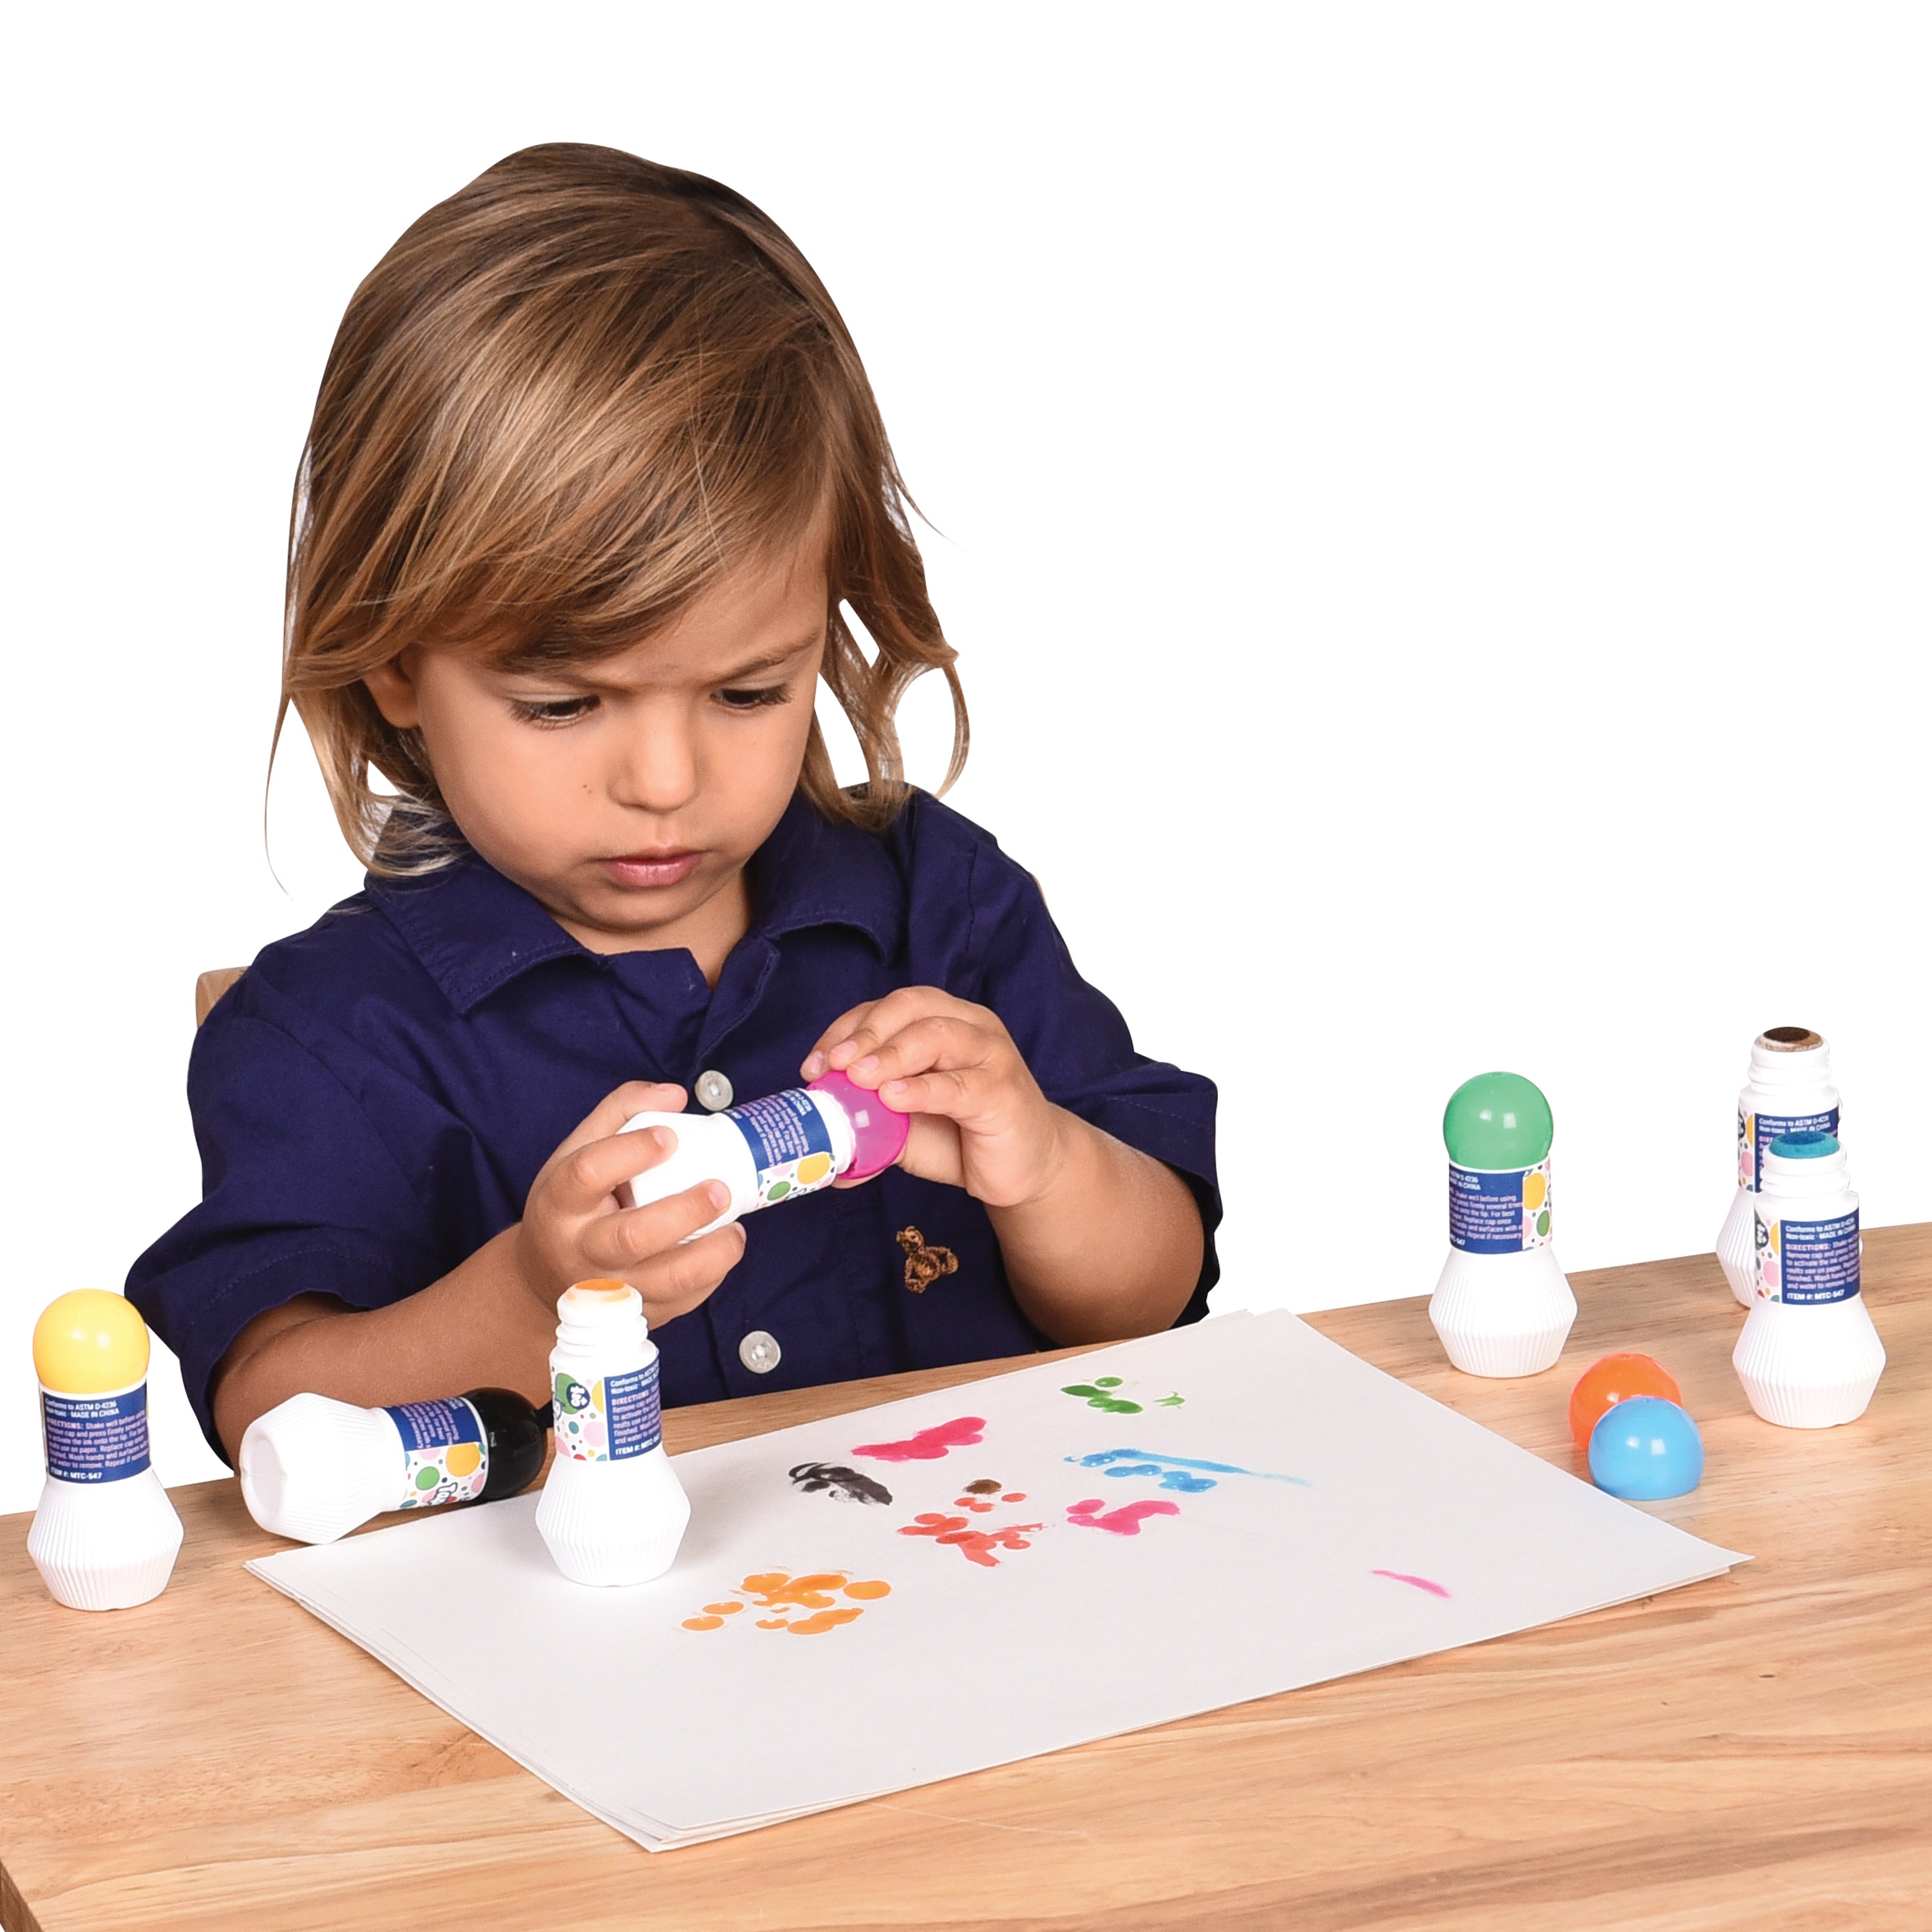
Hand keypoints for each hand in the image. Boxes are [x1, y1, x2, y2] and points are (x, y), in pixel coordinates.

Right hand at [515, 1081, 744, 1326]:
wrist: (546, 1277)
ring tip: (734, 1230)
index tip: (670, 1135)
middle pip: (632, 1237)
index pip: (589, 1173)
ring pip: (667, 1281)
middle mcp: (581, 1251)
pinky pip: (684, 1300)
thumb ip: (621, 1111)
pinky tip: (721, 1248)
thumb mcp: (576, 1151)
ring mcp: (610, 1290)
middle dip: (685, 1211)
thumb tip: (676, 1093)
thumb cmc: (572, 1205)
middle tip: (721, 1188)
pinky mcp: (637, 1315)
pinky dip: (712, 1276)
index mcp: (560, 1203)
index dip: (632, 1151)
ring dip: (712, 1254)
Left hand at [801, 990, 1067, 1207]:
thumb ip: (868, 1120)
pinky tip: (892, 1098)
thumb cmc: (963, 1135)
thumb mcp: (906, 1124)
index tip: (814, 1064)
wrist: (1025, 1167)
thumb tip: (819, 1146)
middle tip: (833, 1064)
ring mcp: (991, 1055)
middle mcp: (970, 1026)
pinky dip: (921, 1089)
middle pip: (911, 1007)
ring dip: (889, 1054)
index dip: (848, 1028)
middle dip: (866, 1033)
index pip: (888, 1007)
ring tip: (858, 1076)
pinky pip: (958, 1085)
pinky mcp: (1003, 1091)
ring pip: (935, 1036)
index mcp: (944, 1020)